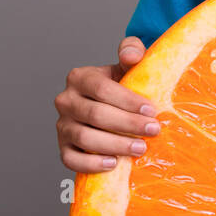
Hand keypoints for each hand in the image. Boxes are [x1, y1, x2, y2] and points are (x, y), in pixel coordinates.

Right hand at [55, 36, 159, 172]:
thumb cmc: (121, 86)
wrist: (110, 108)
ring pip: (85, 138)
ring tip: (140, 148)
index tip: (152, 111)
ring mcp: (62, 125)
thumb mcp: (126, 67)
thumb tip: (132, 55)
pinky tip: (114, 163)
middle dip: (128, 124)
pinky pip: (71, 160)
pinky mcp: (63, 148)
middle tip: (153, 131)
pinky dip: (92, 164)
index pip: (102, 89)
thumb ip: (131, 52)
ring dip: (115, 145)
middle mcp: (66, 100)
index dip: (128, 101)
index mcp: (79, 77)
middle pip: (96, 115)